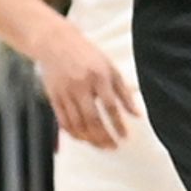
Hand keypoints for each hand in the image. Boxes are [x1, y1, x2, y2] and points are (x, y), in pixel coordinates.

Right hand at [38, 19, 140, 146]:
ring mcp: (65, 93)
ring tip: (100, 146)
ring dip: (90, 139)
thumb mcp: (110, 68)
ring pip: (77, 123)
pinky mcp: (53, 97)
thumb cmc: (87, 55)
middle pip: (92, 119)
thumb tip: (137, 114)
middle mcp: (80, 86)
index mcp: (98, 77)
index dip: (118, 124)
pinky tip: (83, 139)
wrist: (56, 43)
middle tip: (113, 147)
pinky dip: (73, 133)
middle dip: (104, 137)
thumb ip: (123, 92)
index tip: (125, 137)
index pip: (110, 106)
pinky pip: (63, 121)